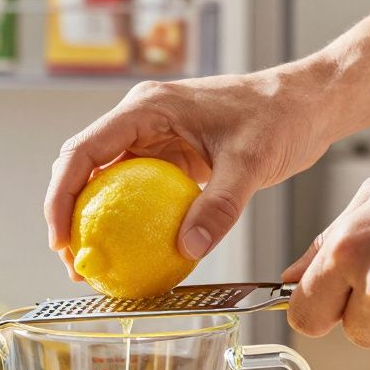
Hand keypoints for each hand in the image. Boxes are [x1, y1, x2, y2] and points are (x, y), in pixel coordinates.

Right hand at [44, 70, 331, 279]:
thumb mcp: (251, 162)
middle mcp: (141, 121)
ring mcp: (153, 139)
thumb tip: (186, 248)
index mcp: (147, 108)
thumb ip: (219, 206)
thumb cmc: (281, 115)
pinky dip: (128, 224)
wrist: (307, 104)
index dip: (62, 196)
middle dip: (69, 216)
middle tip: (76, 263)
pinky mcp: (169, 158)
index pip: (84, 151)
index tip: (62, 238)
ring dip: (94, 223)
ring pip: (105, 183)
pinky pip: (136, 193)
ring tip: (95, 265)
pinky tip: (133, 255)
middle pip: (83, 169)